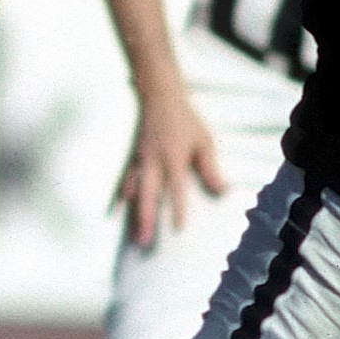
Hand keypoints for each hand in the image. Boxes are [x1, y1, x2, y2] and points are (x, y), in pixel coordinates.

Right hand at [112, 94, 227, 249]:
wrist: (158, 96)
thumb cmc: (185, 120)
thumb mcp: (203, 141)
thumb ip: (210, 168)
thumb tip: (223, 191)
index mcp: (173, 156)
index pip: (175, 188)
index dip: (176, 208)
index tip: (178, 229)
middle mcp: (153, 161)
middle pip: (148, 194)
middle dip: (145, 218)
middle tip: (144, 242)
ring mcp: (138, 160)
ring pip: (132, 191)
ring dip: (132, 213)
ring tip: (132, 235)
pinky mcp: (130, 158)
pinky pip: (122, 181)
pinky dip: (119, 198)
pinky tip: (116, 212)